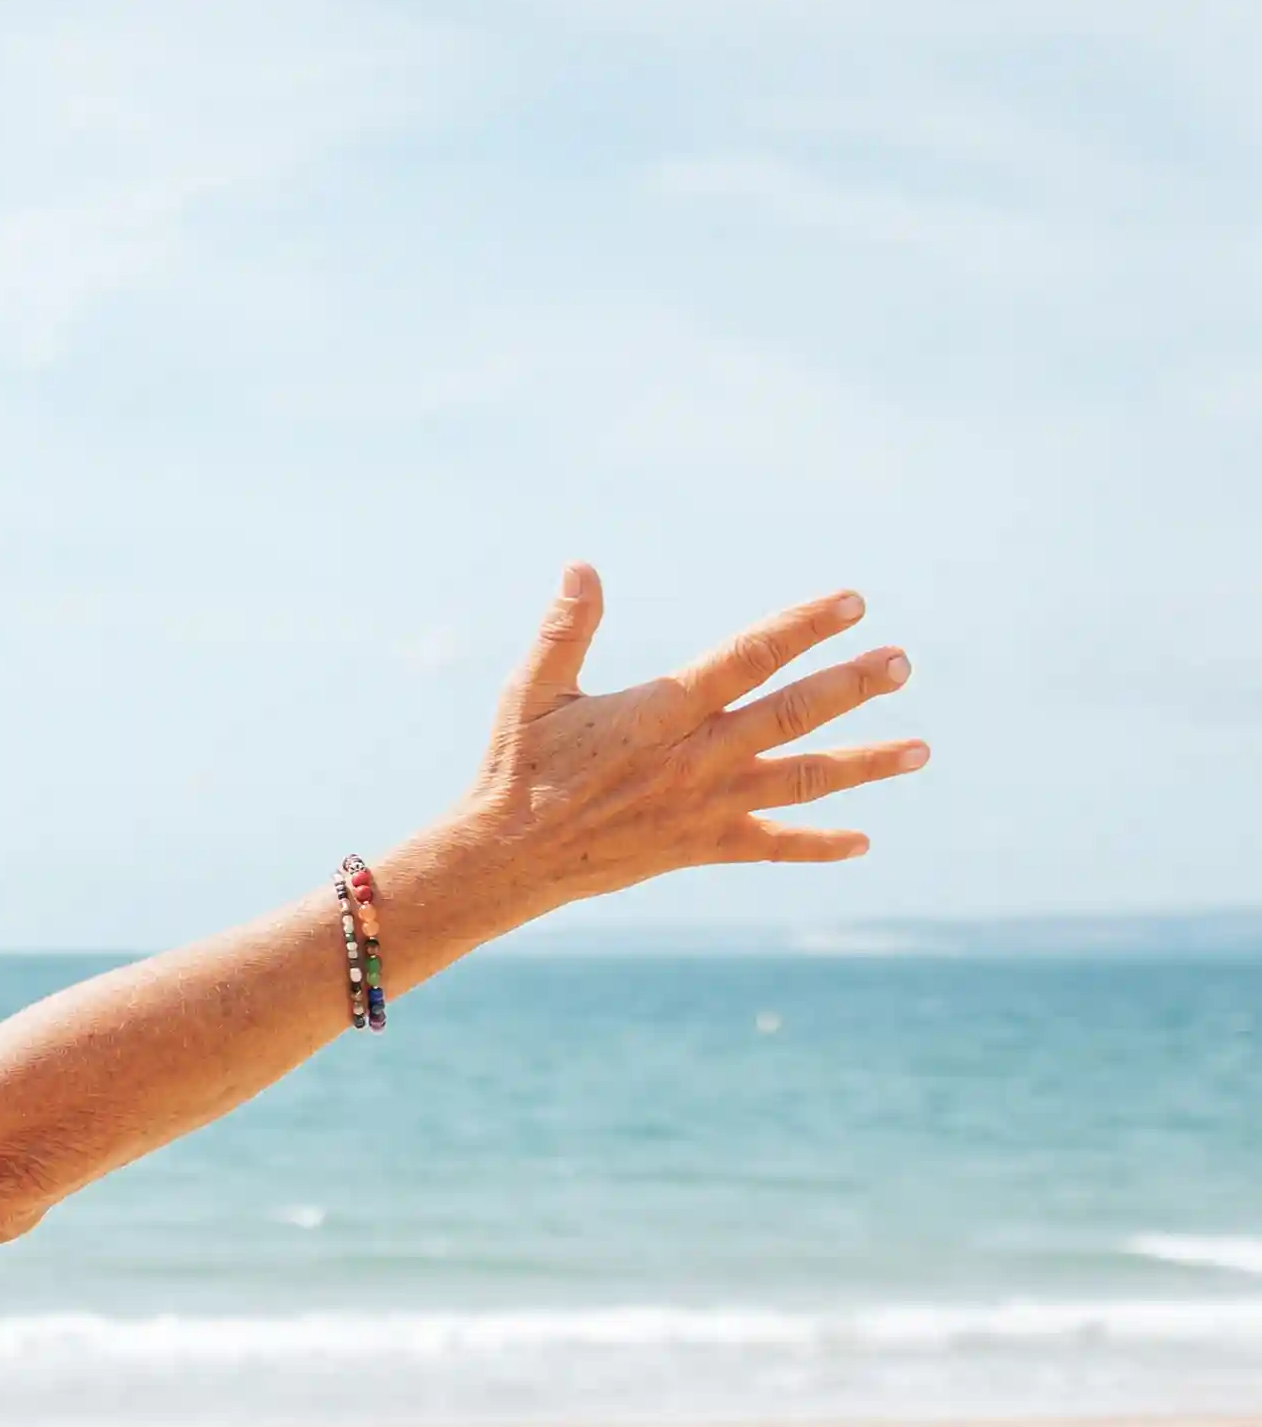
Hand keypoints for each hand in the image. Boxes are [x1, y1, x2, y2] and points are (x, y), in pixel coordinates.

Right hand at [452, 567, 928, 914]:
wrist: (504, 858)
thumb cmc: (516, 768)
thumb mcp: (531, 692)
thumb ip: (565, 630)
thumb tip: (584, 567)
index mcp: (659, 712)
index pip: (746, 658)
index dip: (801, 628)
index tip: (851, 603)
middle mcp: (694, 758)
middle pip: (791, 715)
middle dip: (850, 686)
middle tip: (901, 661)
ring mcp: (703, 806)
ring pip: (800, 780)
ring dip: (864, 763)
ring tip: (921, 748)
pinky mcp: (699, 847)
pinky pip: (771, 846)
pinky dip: (818, 845)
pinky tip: (863, 841)